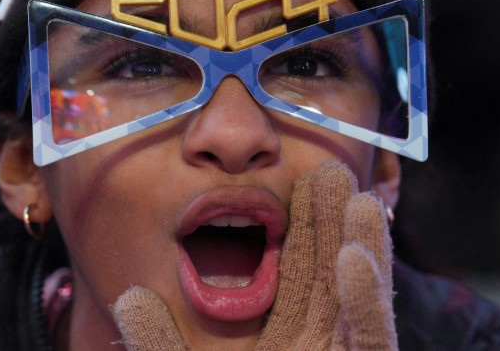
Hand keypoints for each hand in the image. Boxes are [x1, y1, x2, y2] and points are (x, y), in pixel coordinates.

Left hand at [112, 162, 396, 349]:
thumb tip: (130, 297)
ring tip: (358, 195)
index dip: (298, 228)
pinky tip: (357, 255)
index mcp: (281, 344)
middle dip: (331, 223)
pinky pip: (369, 339)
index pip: (293, 277)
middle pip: (328, 277)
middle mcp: (318, 350)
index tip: (298, 181)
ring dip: (359, 246)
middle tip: (332, 167)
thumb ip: (162, 348)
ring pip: (355, 299)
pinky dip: (366, 299)